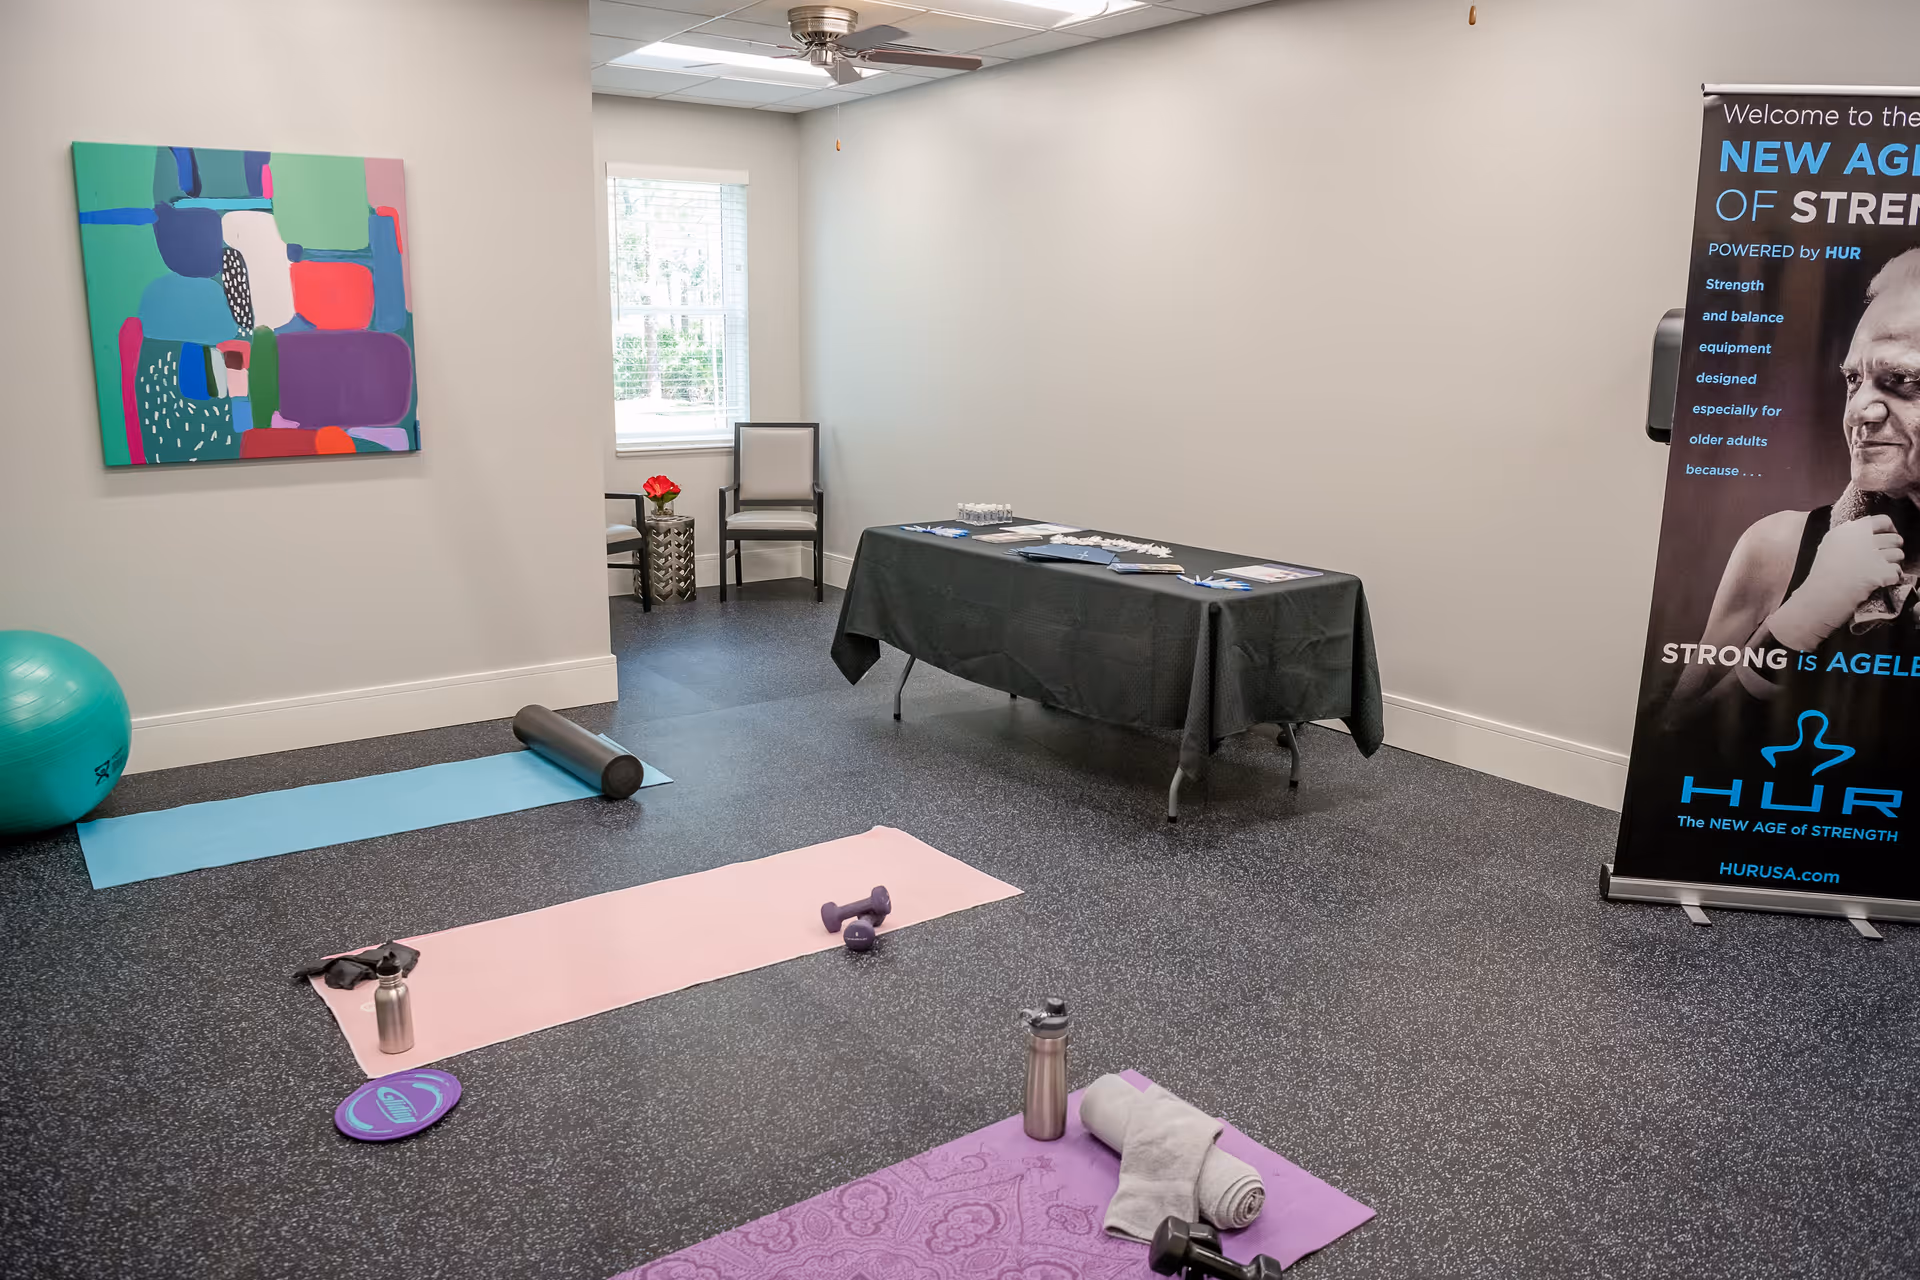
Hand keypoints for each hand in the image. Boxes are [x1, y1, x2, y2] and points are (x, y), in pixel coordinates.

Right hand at [1767, 514, 1903, 649]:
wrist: (1818, 599)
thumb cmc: (1821, 577)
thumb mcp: (1829, 546)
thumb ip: (1850, 536)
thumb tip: (1872, 532)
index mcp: (1848, 530)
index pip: (1882, 520)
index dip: (1890, 530)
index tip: (1887, 540)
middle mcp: (1861, 538)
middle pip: (1894, 538)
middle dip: (1893, 550)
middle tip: (1882, 561)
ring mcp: (1871, 555)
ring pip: (1899, 555)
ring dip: (1892, 565)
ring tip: (1878, 574)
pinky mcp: (1880, 572)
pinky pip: (1897, 572)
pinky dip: (1891, 579)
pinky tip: (1878, 583)